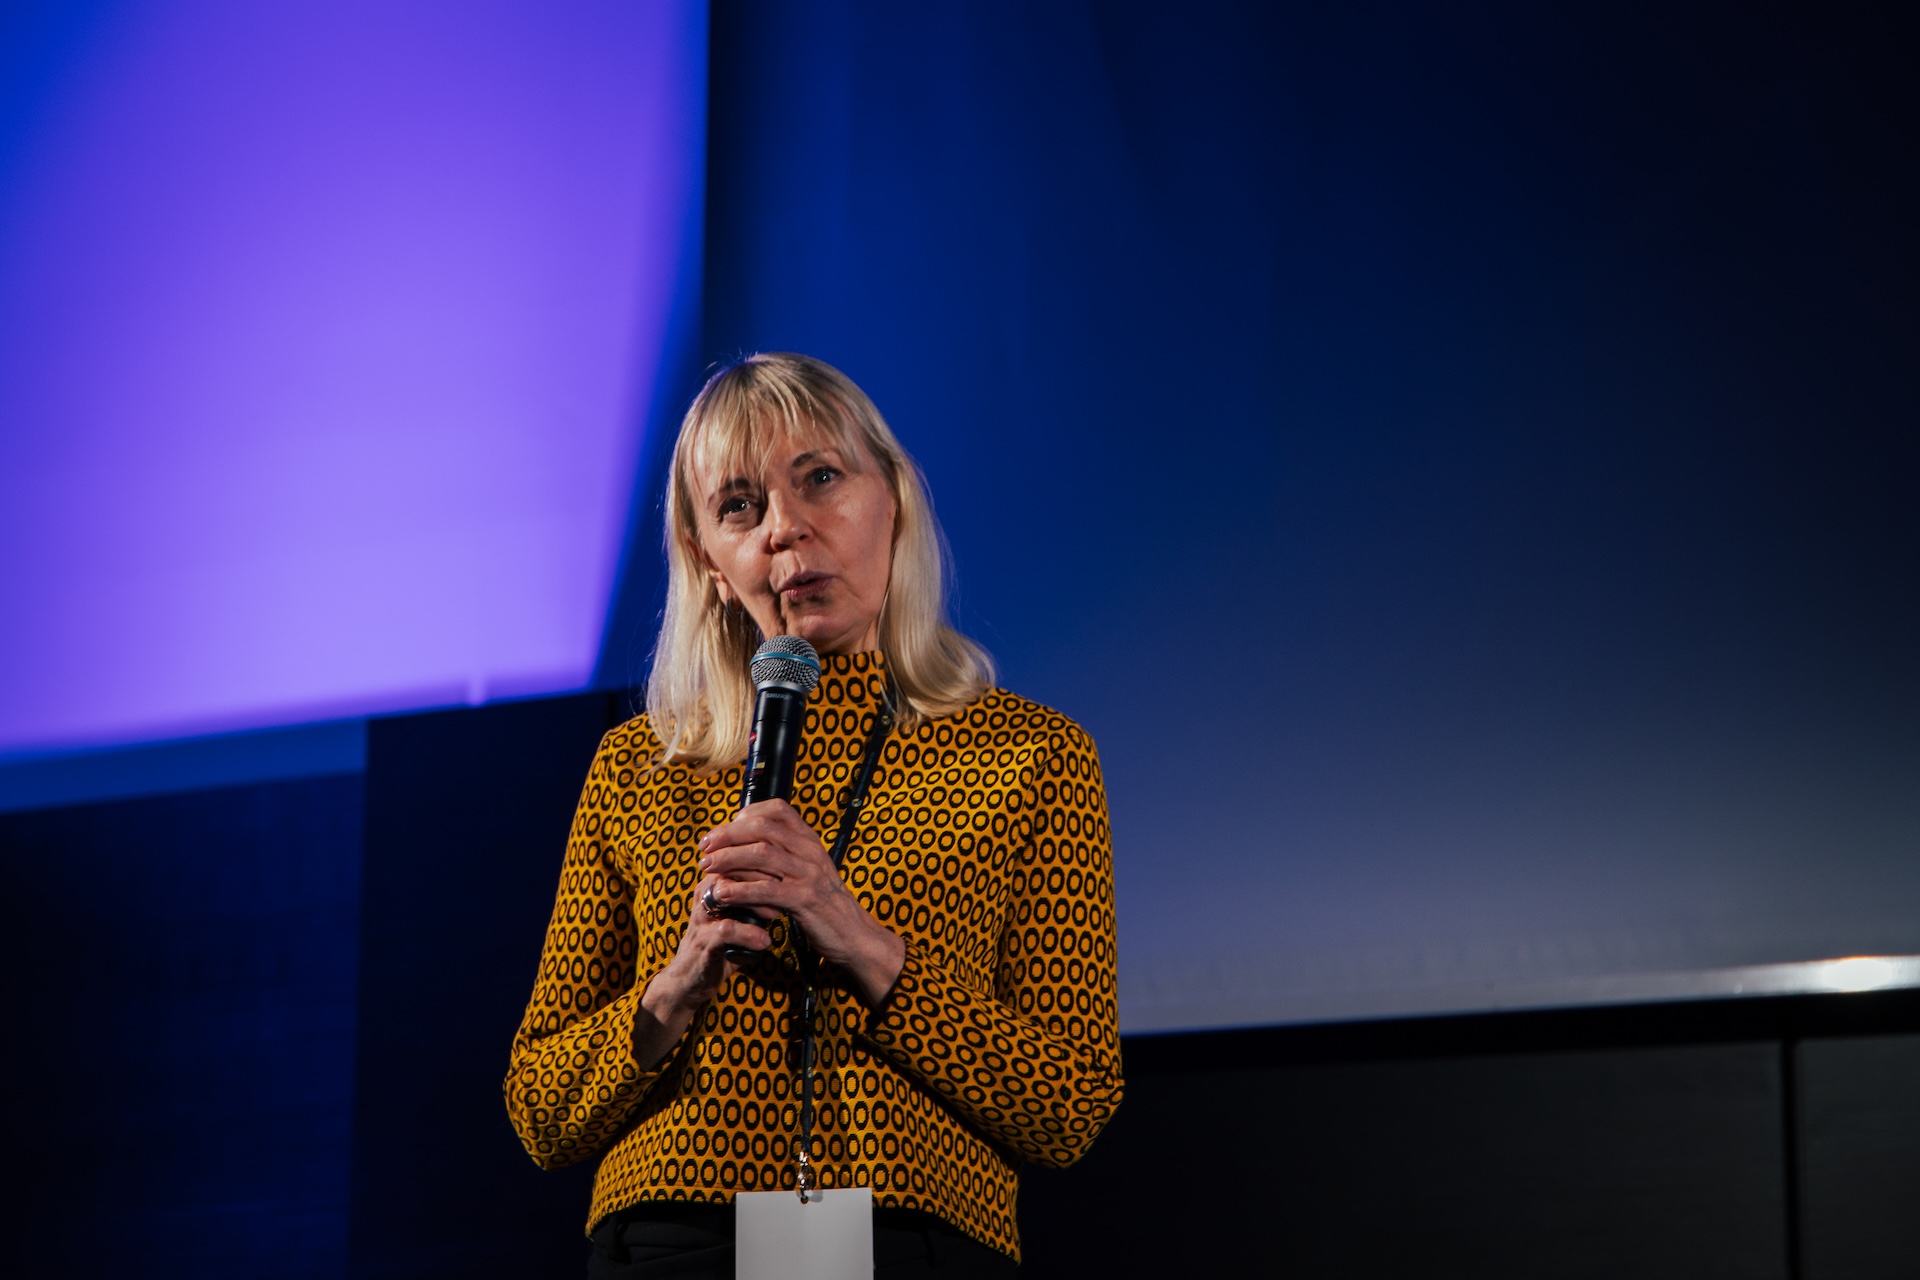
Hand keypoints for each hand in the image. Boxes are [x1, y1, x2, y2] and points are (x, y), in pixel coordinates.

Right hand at [632, 872, 772, 1068]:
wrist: (690, 978)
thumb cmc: (722, 942)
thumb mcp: (740, 914)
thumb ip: (759, 897)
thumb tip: (791, 882)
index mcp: (714, 883)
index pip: (739, 856)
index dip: (766, 858)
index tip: (790, 869)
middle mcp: (705, 894)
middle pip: (733, 869)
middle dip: (764, 875)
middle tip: (788, 886)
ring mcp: (702, 917)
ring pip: (728, 894)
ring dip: (756, 902)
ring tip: (777, 912)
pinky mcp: (702, 941)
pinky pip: (725, 930)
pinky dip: (748, 934)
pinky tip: (765, 941)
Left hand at [697, 799, 906, 1006]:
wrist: (852, 933)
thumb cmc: (822, 903)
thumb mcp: (807, 870)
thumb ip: (785, 854)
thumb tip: (747, 842)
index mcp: (810, 840)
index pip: (777, 809)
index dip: (746, 814)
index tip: (724, 829)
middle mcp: (810, 851)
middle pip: (762, 828)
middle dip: (727, 835)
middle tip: (705, 848)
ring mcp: (809, 874)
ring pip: (761, 854)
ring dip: (728, 859)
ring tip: (707, 868)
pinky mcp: (805, 899)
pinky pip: (766, 888)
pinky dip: (740, 889)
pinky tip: (722, 894)